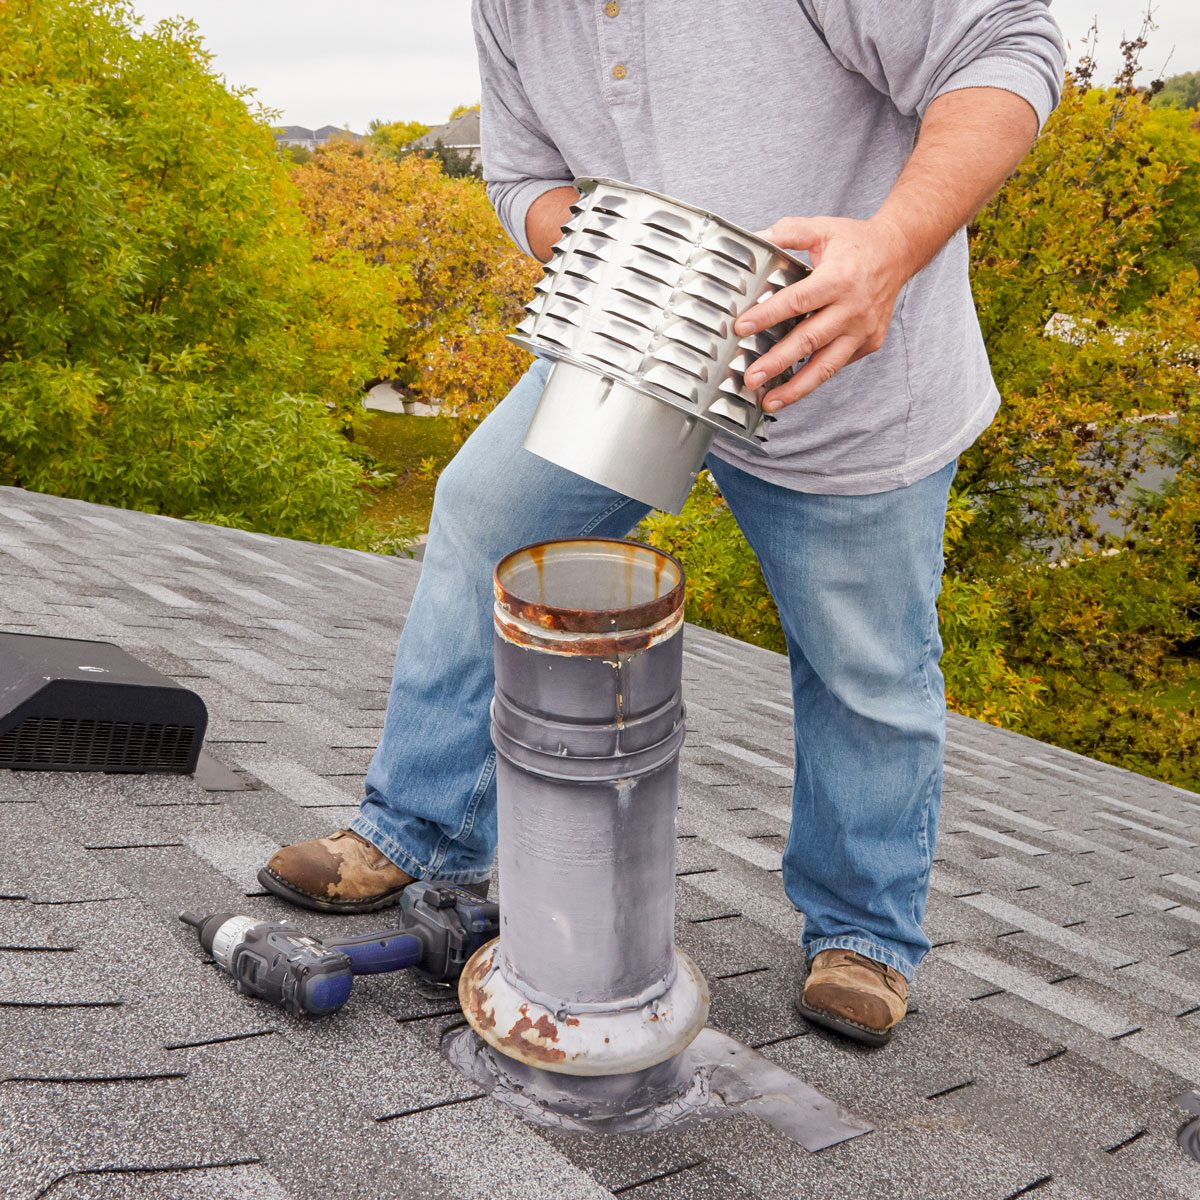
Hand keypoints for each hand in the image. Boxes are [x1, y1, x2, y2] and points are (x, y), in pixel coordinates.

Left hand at [736, 215, 916, 411]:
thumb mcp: (823, 228)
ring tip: (769, 400)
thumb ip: (788, 232)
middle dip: (777, 362)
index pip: (798, 301)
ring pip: (826, 366)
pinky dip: (813, 378)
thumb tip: (755, 238)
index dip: (768, 316)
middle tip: (751, 378)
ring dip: (796, 387)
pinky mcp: (869, 343)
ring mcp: (863, 330)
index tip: (742, 328)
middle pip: (809, 340)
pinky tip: (791, 388)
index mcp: (839, 278)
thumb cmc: (857, 243)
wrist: (899, 253)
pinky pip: (837, 364)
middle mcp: (853, 308)